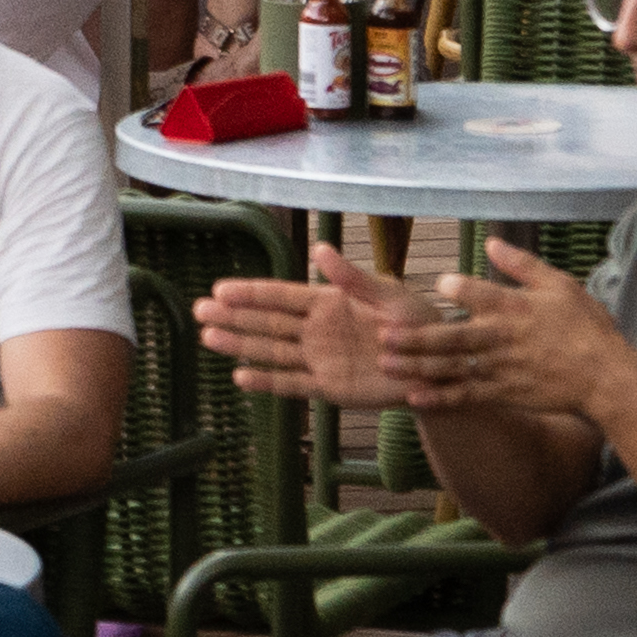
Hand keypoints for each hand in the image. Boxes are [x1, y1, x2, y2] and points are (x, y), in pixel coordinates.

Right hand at [195, 244, 433, 410]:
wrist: (438, 368)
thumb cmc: (418, 323)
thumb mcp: (389, 296)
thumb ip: (354, 278)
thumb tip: (320, 248)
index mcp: (329, 302)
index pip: (281, 295)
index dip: (251, 292)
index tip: (220, 289)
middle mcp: (316, 330)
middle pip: (267, 323)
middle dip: (233, 317)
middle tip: (198, 311)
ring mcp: (320, 360)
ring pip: (272, 352)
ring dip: (240, 345)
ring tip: (208, 339)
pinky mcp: (329, 388)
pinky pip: (292, 385)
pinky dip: (267, 382)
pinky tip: (240, 377)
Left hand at [389, 241, 636, 422]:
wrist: (605, 378)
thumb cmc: (585, 327)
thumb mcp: (559, 285)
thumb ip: (521, 265)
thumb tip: (489, 243)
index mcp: (514, 307)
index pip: (477, 293)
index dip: (456, 288)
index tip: (437, 285)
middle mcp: (502, 338)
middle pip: (453, 337)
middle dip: (416, 337)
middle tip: (383, 335)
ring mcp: (501, 369)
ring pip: (453, 367)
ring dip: (418, 366)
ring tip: (386, 364)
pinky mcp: (505, 392)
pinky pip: (467, 396)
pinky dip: (441, 397)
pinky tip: (415, 398)